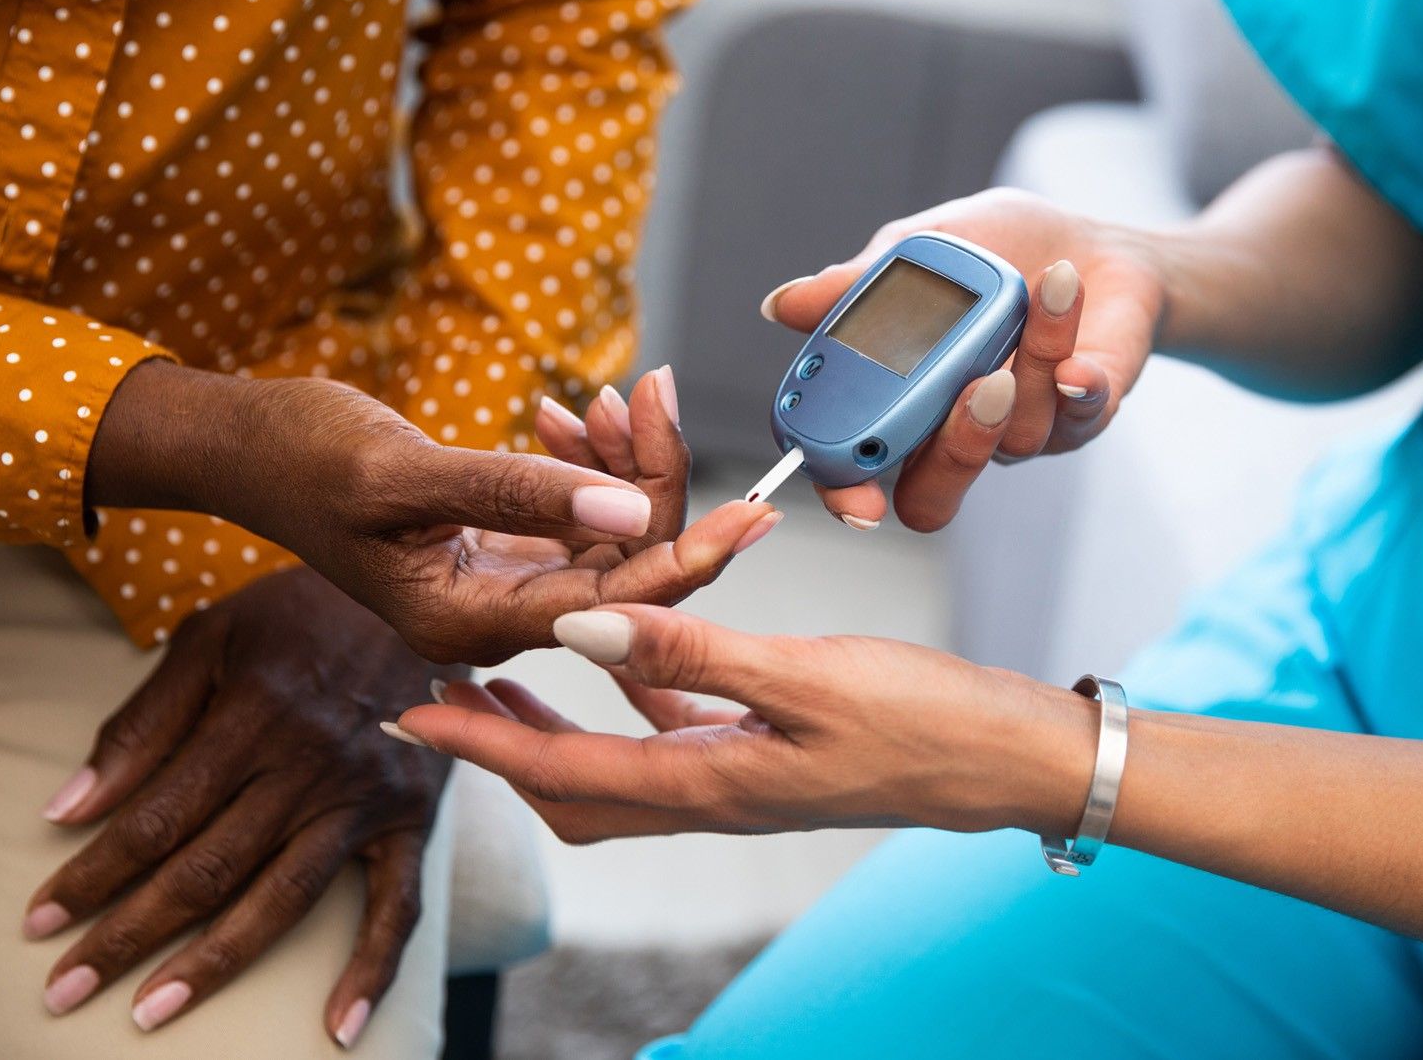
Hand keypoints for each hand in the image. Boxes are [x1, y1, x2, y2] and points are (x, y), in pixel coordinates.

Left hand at [26, 567, 451, 1044]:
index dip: (94, 873)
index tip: (43, 919)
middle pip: (208, 868)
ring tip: (151, 1010)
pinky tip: (336, 1027)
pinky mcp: (412, 817)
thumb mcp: (214, 637)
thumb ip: (144, 722)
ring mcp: (367, 796)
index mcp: (257, 712)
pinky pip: (397, 905)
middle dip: (128, 932)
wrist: (420, 591)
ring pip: (283, 897)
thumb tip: (71, 808)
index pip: (157, 816)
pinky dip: (371, 969)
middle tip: (67, 986)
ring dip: (212, 962)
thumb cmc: (304, 610)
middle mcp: (312, 763)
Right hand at [88, 363, 775, 664]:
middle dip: (654, 476)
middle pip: (628, 562)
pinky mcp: (501, 543)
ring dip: (621, 456)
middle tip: (657, 389)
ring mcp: (503, 579)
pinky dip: (586, 456)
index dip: (693, 555)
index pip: (617, 602)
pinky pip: (578, 508)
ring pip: (610, 528)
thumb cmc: (302, 457)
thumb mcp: (405, 473)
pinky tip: (570, 411)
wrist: (244, 445)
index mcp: (473, 621)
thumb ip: (518, 494)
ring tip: (611, 391)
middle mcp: (498, 614)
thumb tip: (632, 513)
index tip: (757, 513)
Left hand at [390, 605, 1097, 844]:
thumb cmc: (922, 718)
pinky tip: (627, 657)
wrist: (1007, 757)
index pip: (562, 770)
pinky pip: (671, 738)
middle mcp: (712, 796)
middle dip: (499, 747)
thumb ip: (690, 648)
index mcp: (709, 784)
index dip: (481, 741)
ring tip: (507, 674)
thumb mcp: (805, 674)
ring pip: (614, 767)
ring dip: (552, 727)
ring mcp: (741, 781)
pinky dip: (628, 704)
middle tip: (442, 698)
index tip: (415, 711)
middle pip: (572, 791)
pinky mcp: (768, 756)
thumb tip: (579, 627)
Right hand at [759, 189, 1162, 530]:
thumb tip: (782, 304)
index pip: (856, 471)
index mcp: (899, 406)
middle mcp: (954, 435)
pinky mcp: (1084, 414)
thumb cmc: (994, 250)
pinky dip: (1080, 381)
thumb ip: (859, 284)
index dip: (844, 489)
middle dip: (954, 449)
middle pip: (931, 497)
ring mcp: (1021, 432)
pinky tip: (1075, 354)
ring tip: (1045, 290)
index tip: (853, 486)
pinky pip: (1081, 413)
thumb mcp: (919, 251)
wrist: (1086, 242)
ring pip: (1016, 437)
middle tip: (975, 387)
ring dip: (1031, 357)